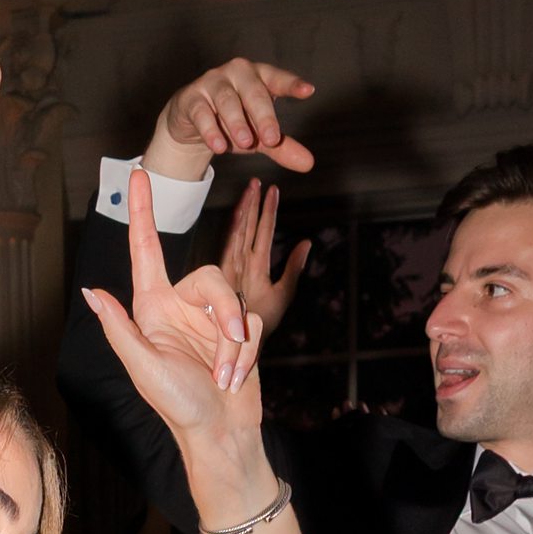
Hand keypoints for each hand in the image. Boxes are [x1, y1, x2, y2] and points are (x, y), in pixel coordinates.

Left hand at [81, 168, 272, 508]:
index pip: (145, 251)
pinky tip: (237, 376)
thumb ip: (120, 328)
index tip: (138, 174)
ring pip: (233, 301)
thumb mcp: (143, 367)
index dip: (141, 212)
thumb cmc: (178, 407)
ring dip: (235, 343)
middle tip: (222, 362)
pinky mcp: (239, 330)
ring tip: (225, 377)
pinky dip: (247, 351)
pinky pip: (251, 319)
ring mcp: (211, 318)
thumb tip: (90, 292)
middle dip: (223, 318)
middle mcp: (181, 307)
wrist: (221, 434)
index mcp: (153, 309)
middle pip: (209, 277)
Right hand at [146, 58, 315, 177]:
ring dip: (237, 123)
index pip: (278, 79)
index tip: (308, 91)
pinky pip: (202, 112)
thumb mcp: (259, 136)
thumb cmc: (232, 122)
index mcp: (259, 77)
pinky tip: (219, 147)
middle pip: (254, 91)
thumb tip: (309, 164)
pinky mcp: (192, 98)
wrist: (192, 123)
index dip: (292, 84)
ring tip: (246, 144)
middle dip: (264, 116)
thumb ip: (282, 147)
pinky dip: (211, 130)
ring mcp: (213, 82)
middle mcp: (237, 73)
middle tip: (272, 140)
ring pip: (227, 99)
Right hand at [216, 179, 309, 345]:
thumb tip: (307, 242)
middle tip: (257, 179)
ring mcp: (232, 272)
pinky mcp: (225, 281)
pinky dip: (237, 230)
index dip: (268, 212)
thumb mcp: (281, 296)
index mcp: (255, 270)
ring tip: (252, 187)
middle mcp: (242, 267)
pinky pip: (231, 250)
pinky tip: (242, 212)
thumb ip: (293, 269)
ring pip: (239, 234)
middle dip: (254, 205)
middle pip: (248, 229)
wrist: (241, 354)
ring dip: (246, 211)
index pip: (263, 234)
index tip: (274, 190)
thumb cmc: (258, 333)